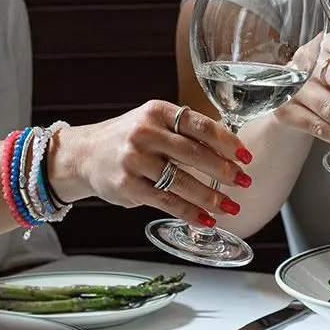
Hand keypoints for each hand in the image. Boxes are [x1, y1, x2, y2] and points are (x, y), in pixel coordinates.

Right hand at [48, 100, 251, 225]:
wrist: (84, 154)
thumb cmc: (129, 138)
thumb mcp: (154, 122)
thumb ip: (186, 132)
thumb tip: (231, 149)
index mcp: (157, 111)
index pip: (199, 124)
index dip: (226, 141)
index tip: (245, 155)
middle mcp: (144, 132)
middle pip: (193, 154)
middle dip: (223, 170)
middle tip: (244, 182)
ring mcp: (133, 159)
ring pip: (181, 181)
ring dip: (211, 197)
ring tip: (231, 206)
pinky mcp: (127, 185)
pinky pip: (165, 201)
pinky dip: (189, 212)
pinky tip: (205, 219)